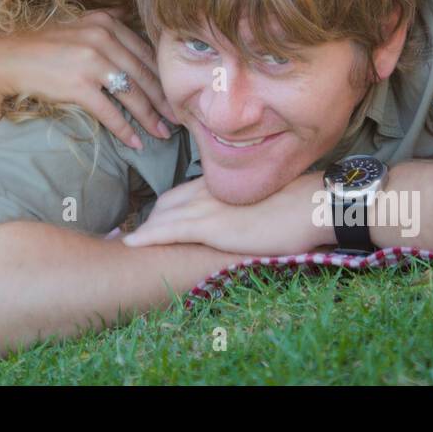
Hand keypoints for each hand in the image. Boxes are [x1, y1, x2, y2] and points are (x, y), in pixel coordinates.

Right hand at [0, 7, 179, 150]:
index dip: (163, 76)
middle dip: (164, 100)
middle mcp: (103, 39)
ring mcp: (91, 62)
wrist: (7, 57)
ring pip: (133, 94)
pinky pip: (110, 112)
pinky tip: (136, 142)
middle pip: (144, 75)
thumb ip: (105, 21)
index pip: (145, 53)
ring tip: (163, 133)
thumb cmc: (42, 43)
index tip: (176, 93)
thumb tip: (127, 16)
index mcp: (106, 23)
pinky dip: (125, 130)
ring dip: (151, 118)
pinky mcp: (79, 85)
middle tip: (180, 118)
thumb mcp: (78, 22)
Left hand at [121, 175, 322, 257]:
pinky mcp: (211, 225)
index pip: (181, 196)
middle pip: (166, 203)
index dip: (162, 211)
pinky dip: (147, 236)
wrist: (313, 205)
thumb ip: (247, 211)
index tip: (147, 222)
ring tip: (119, 243)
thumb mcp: (266, 205)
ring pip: (163, 215)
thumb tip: (248, 223)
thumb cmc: (301, 207)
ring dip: (141, 230)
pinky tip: (130, 244)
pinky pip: (169, 230)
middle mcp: (209, 192)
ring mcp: (208, 207)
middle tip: (125, 238)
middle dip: (147, 220)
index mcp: (223, 187)